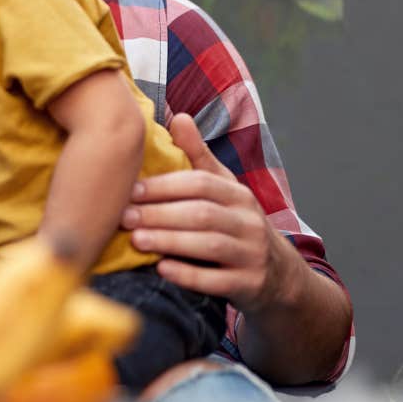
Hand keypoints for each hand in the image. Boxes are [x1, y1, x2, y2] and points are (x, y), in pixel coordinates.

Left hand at [122, 113, 293, 313]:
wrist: (279, 277)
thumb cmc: (235, 224)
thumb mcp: (223, 189)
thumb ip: (198, 156)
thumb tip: (178, 116)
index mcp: (238, 195)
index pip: (200, 184)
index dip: (164, 186)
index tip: (130, 190)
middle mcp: (249, 222)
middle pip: (201, 214)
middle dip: (159, 214)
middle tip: (123, 217)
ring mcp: (252, 254)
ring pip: (209, 245)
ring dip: (169, 241)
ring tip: (136, 240)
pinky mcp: (250, 285)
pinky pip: (217, 281)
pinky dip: (188, 275)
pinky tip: (162, 269)